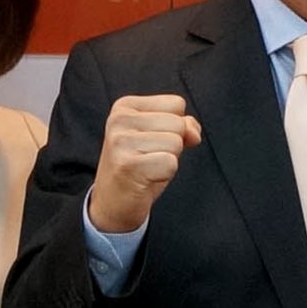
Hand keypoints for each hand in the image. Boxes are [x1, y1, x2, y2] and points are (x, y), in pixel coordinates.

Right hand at [88, 93, 201, 235]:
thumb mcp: (160, 137)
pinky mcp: (128, 165)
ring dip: (168, 160)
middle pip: (178, 124)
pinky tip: (146, 178)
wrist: (113, 204)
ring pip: (176, 143)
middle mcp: (119, 119)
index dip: (174, 127)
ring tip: (147, 168)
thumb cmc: (140, 167)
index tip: (151, 142)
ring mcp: (121, 141)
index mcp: (125, 106)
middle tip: (148, 158)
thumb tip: (194, 134)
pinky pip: (171, 163)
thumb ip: (182, 125)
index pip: (177, 104)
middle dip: (172, 145)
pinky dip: (165, 174)